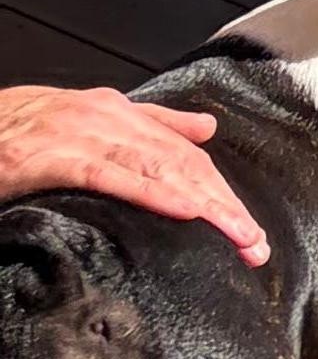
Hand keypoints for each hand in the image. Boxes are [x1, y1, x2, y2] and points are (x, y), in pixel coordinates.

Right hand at [0, 85, 268, 264]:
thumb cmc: (22, 127)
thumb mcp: (90, 119)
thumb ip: (151, 123)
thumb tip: (206, 127)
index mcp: (120, 113)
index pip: (186, 156)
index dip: (222, 193)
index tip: (249, 232)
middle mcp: (109, 119)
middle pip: (182, 164)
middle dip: (223, 205)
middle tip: (254, 245)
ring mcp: (82, 135)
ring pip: (159, 168)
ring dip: (205, 205)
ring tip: (236, 236)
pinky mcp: (54, 157)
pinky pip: (112, 176)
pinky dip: (153, 192)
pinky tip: (185, 210)